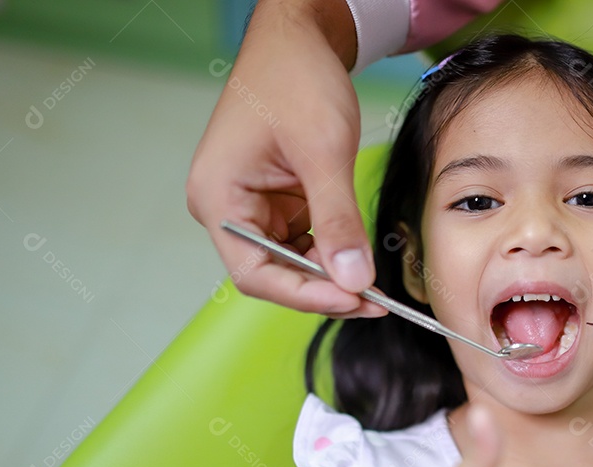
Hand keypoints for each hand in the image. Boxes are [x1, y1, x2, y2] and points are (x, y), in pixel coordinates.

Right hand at [186, 0, 385, 316]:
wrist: (299, 40)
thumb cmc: (295, 78)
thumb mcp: (323, 151)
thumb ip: (337, 220)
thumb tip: (353, 279)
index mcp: (218, 198)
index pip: (256, 273)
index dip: (305, 296)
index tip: (353, 301)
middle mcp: (228, 209)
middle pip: (273, 275)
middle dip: (323, 290)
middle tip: (374, 301)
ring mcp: (253, 208)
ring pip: (292, 264)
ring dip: (332, 276)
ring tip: (374, 284)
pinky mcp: (278, 203)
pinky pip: (304, 243)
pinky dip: (333, 253)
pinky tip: (360, 258)